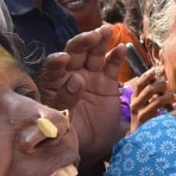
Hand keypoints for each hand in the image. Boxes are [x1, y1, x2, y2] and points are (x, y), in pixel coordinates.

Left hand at [38, 25, 124, 163]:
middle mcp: (70, 75)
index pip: (53, 68)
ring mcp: (90, 76)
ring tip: (106, 30)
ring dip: (99, 41)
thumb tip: (75, 80)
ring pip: (93, 54)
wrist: (92, 145)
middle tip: (92, 36)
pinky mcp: (107, 81)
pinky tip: (122, 48)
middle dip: (82, 42)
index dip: (57, 62)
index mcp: (53, 84)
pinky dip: (116, 56)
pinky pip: (111, 66)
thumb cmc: (71, 133)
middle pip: (75, 54)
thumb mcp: (64, 120)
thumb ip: (65, 100)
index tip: (63, 59)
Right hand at [128, 68, 175, 131]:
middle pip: (149, 90)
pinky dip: (169, 108)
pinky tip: (175, 107)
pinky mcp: (148, 123)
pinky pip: (161, 113)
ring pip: (157, 101)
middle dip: (160, 85)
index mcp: (134, 98)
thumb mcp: (143, 104)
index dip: (147, 75)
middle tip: (167, 84)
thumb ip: (150, 93)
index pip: (139, 83)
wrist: (138, 138)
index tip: (156, 70)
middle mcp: (135, 105)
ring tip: (174, 96)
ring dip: (168, 96)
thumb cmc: (145, 117)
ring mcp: (140, 115)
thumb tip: (163, 81)